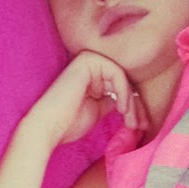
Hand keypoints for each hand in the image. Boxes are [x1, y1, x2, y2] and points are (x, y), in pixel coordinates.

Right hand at [27, 51, 145, 146]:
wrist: (48, 127)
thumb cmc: (69, 124)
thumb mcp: (98, 111)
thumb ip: (113, 100)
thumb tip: (133, 98)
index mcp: (89, 76)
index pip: (120, 86)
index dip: (133, 106)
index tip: (140, 125)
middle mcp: (88, 64)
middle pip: (123, 80)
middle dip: (136, 105)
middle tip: (140, 125)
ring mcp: (87, 60)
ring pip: (122, 77)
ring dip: (131, 101)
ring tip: (130, 121)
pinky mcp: (87, 60)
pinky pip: (116, 73)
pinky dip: (123, 92)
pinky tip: (121, 109)